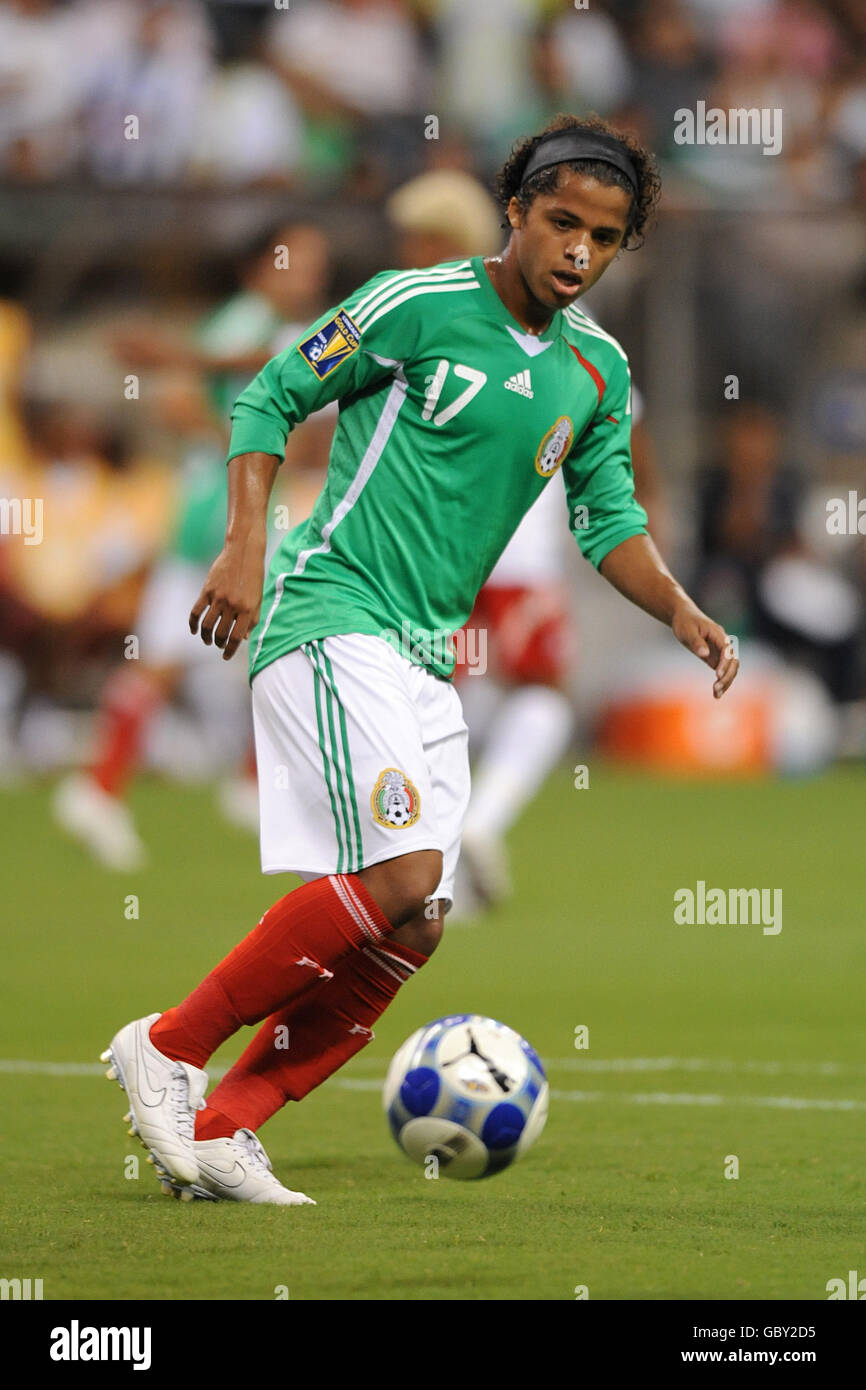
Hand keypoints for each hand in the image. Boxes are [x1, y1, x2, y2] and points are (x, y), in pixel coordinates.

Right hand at [189, 543, 264, 660]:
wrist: (243, 552)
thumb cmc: (253, 577)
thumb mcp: (258, 599)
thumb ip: (252, 620)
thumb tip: (244, 639)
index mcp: (248, 610)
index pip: (237, 638)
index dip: (230, 650)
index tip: (225, 656)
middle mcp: (233, 605)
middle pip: (220, 633)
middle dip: (218, 643)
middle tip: (217, 645)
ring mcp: (219, 598)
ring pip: (207, 626)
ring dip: (206, 637)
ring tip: (207, 640)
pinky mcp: (207, 590)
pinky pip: (196, 612)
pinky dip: (193, 624)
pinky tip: (194, 630)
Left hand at [671, 598, 738, 698]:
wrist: (683, 616)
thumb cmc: (685, 622)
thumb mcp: (687, 631)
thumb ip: (696, 642)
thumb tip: (704, 654)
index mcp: (719, 634)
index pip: (727, 651)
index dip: (725, 664)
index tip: (717, 675)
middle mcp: (724, 643)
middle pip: (734, 662)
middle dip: (727, 676)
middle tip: (716, 689)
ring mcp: (721, 651)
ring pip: (731, 669)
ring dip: (726, 682)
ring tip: (716, 695)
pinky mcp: (716, 658)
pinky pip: (723, 671)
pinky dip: (722, 682)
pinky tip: (716, 693)